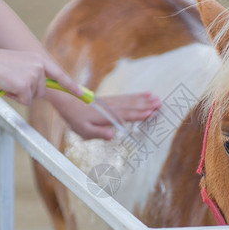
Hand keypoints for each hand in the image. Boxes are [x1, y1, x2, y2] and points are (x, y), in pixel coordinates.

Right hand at [0, 49, 81, 104]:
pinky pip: (26, 101)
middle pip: (42, 91)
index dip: (71, 86)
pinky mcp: (26, 85)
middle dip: (30, 92)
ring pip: (34, 97)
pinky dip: (16, 98)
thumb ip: (33, 75)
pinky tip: (7, 87)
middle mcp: (40, 67)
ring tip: (9, 83)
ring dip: (22, 95)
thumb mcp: (21, 66)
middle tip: (14, 83)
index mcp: (39, 60)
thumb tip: (40, 92)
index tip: (82, 94)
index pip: (60, 75)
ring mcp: (34, 76)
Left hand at [46, 89, 160, 139]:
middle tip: (160, 104)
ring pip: (130, 100)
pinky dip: (136, 95)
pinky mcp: (111, 99)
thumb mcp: (84, 131)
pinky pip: (126, 96)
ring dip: (144, 99)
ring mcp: (112, 101)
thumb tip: (113, 135)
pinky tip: (144, 94)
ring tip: (156, 98)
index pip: (125, 115)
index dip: (138, 114)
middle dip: (146, 105)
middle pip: (131, 105)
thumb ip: (99, 133)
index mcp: (106, 116)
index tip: (151, 112)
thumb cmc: (76, 120)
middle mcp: (111, 106)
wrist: (67, 101)